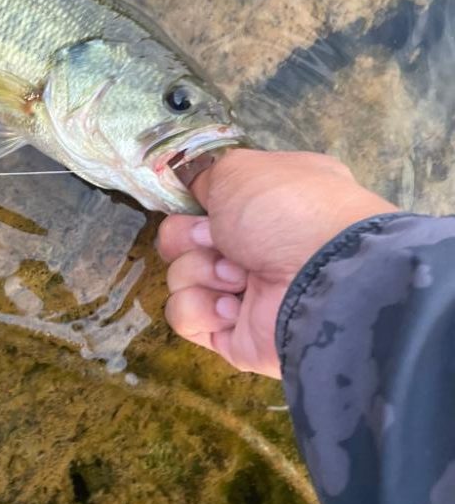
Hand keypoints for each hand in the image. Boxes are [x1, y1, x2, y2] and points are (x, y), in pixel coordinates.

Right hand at [157, 150, 397, 377]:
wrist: (321, 278)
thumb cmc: (286, 210)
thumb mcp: (238, 169)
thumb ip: (207, 177)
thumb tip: (196, 193)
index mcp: (269, 204)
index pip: (209, 202)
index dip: (196, 203)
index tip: (200, 204)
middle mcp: (260, 246)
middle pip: (186, 239)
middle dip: (191, 237)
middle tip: (217, 240)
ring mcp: (247, 292)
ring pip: (182, 277)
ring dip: (201, 271)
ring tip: (238, 278)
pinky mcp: (234, 334)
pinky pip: (187, 317)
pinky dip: (203, 309)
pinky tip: (234, 308)